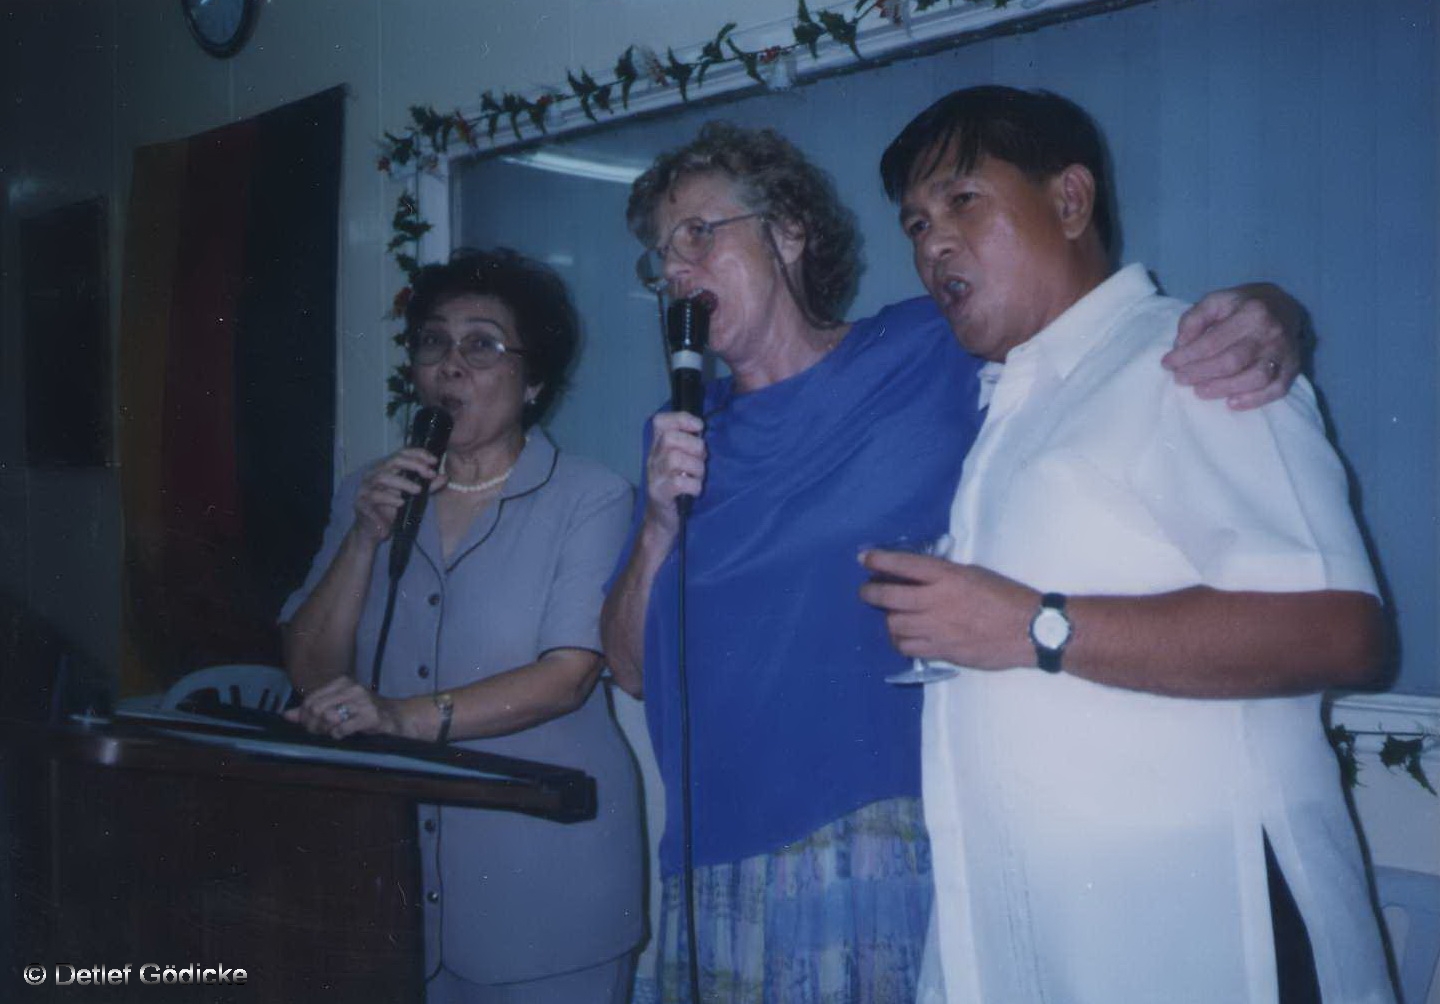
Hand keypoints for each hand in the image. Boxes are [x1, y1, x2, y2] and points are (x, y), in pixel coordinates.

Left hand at [283, 676, 408, 738]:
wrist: (399, 717)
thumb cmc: (367, 713)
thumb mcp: (339, 707)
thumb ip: (313, 710)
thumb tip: (286, 715)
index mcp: (342, 683)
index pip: (310, 699)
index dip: (305, 716)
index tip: (311, 726)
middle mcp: (352, 688)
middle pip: (316, 708)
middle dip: (313, 725)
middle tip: (320, 733)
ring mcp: (362, 701)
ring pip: (328, 717)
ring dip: (326, 730)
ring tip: (332, 733)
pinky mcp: (371, 716)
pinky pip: (343, 727)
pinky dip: (338, 734)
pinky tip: (343, 734)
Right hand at [352, 446, 444, 544]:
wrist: (373, 531)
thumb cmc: (391, 511)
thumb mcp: (411, 497)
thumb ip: (427, 487)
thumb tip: (444, 477)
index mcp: (385, 469)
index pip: (402, 453)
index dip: (418, 454)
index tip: (434, 461)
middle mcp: (374, 474)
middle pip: (393, 461)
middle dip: (413, 464)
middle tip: (429, 473)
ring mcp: (365, 487)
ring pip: (383, 477)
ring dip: (403, 482)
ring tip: (418, 490)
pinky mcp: (362, 501)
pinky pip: (375, 496)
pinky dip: (390, 498)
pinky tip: (401, 503)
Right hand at [643, 411, 705, 536]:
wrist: (661, 522)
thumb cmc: (676, 490)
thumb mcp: (679, 464)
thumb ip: (687, 447)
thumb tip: (702, 434)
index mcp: (657, 449)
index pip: (660, 422)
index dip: (681, 419)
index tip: (699, 427)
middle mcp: (652, 460)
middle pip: (669, 438)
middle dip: (693, 445)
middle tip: (702, 459)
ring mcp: (654, 477)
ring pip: (674, 459)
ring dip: (696, 467)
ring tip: (698, 477)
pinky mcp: (659, 494)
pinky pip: (678, 482)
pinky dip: (694, 485)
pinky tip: (695, 490)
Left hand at [859, 549, 1036, 669]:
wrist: (1030, 630)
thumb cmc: (1006, 597)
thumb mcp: (975, 574)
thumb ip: (945, 576)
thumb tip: (919, 578)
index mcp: (948, 576)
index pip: (904, 564)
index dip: (880, 560)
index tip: (864, 558)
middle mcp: (937, 601)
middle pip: (889, 596)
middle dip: (871, 592)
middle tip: (866, 591)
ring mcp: (938, 628)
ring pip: (894, 624)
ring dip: (889, 618)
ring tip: (892, 615)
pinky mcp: (942, 651)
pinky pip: (907, 647)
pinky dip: (901, 640)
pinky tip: (905, 636)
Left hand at [1163, 283, 1307, 409]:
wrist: (1283, 306)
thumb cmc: (1242, 306)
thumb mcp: (1216, 301)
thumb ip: (1194, 319)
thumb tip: (1181, 344)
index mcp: (1252, 313)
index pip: (1214, 341)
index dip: (1187, 356)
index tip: (1167, 364)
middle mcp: (1271, 333)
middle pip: (1232, 361)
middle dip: (1200, 373)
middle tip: (1180, 379)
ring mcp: (1285, 352)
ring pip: (1255, 378)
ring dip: (1223, 389)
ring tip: (1199, 391)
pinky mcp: (1293, 368)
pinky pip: (1276, 390)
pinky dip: (1254, 400)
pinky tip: (1231, 403)